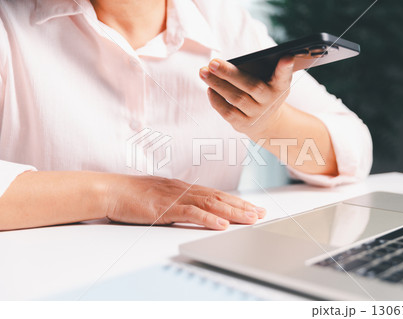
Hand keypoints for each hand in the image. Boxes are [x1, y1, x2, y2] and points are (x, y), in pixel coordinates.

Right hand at [105, 175, 265, 229]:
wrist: (111, 190)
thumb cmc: (132, 194)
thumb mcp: (160, 196)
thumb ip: (177, 201)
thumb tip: (192, 207)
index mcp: (183, 188)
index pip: (216, 195)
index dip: (236, 201)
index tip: (252, 207)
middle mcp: (184, 190)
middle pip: (219, 198)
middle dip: (242, 206)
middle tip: (261, 213)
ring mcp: (176, 197)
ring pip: (211, 204)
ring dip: (233, 212)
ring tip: (251, 218)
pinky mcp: (165, 207)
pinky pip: (191, 213)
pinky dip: (209, 218)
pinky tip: (222, 224)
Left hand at [199, 56, 294, 137]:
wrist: (267, 121)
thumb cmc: (265, 91)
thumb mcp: (270, 80)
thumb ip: (260, 69)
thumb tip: (232, 63)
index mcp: (280, 86)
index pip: (284, 76)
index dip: (285, 67)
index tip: (287, 57)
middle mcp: (270, 101)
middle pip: (251, 86)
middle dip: (230, 73)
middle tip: (213, 63)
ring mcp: (257, 115)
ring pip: (236, 98)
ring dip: (217, 84)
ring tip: (204, 72)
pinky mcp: (243, 125)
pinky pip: (227, 112)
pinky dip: (216, 100)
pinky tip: (209, 89)